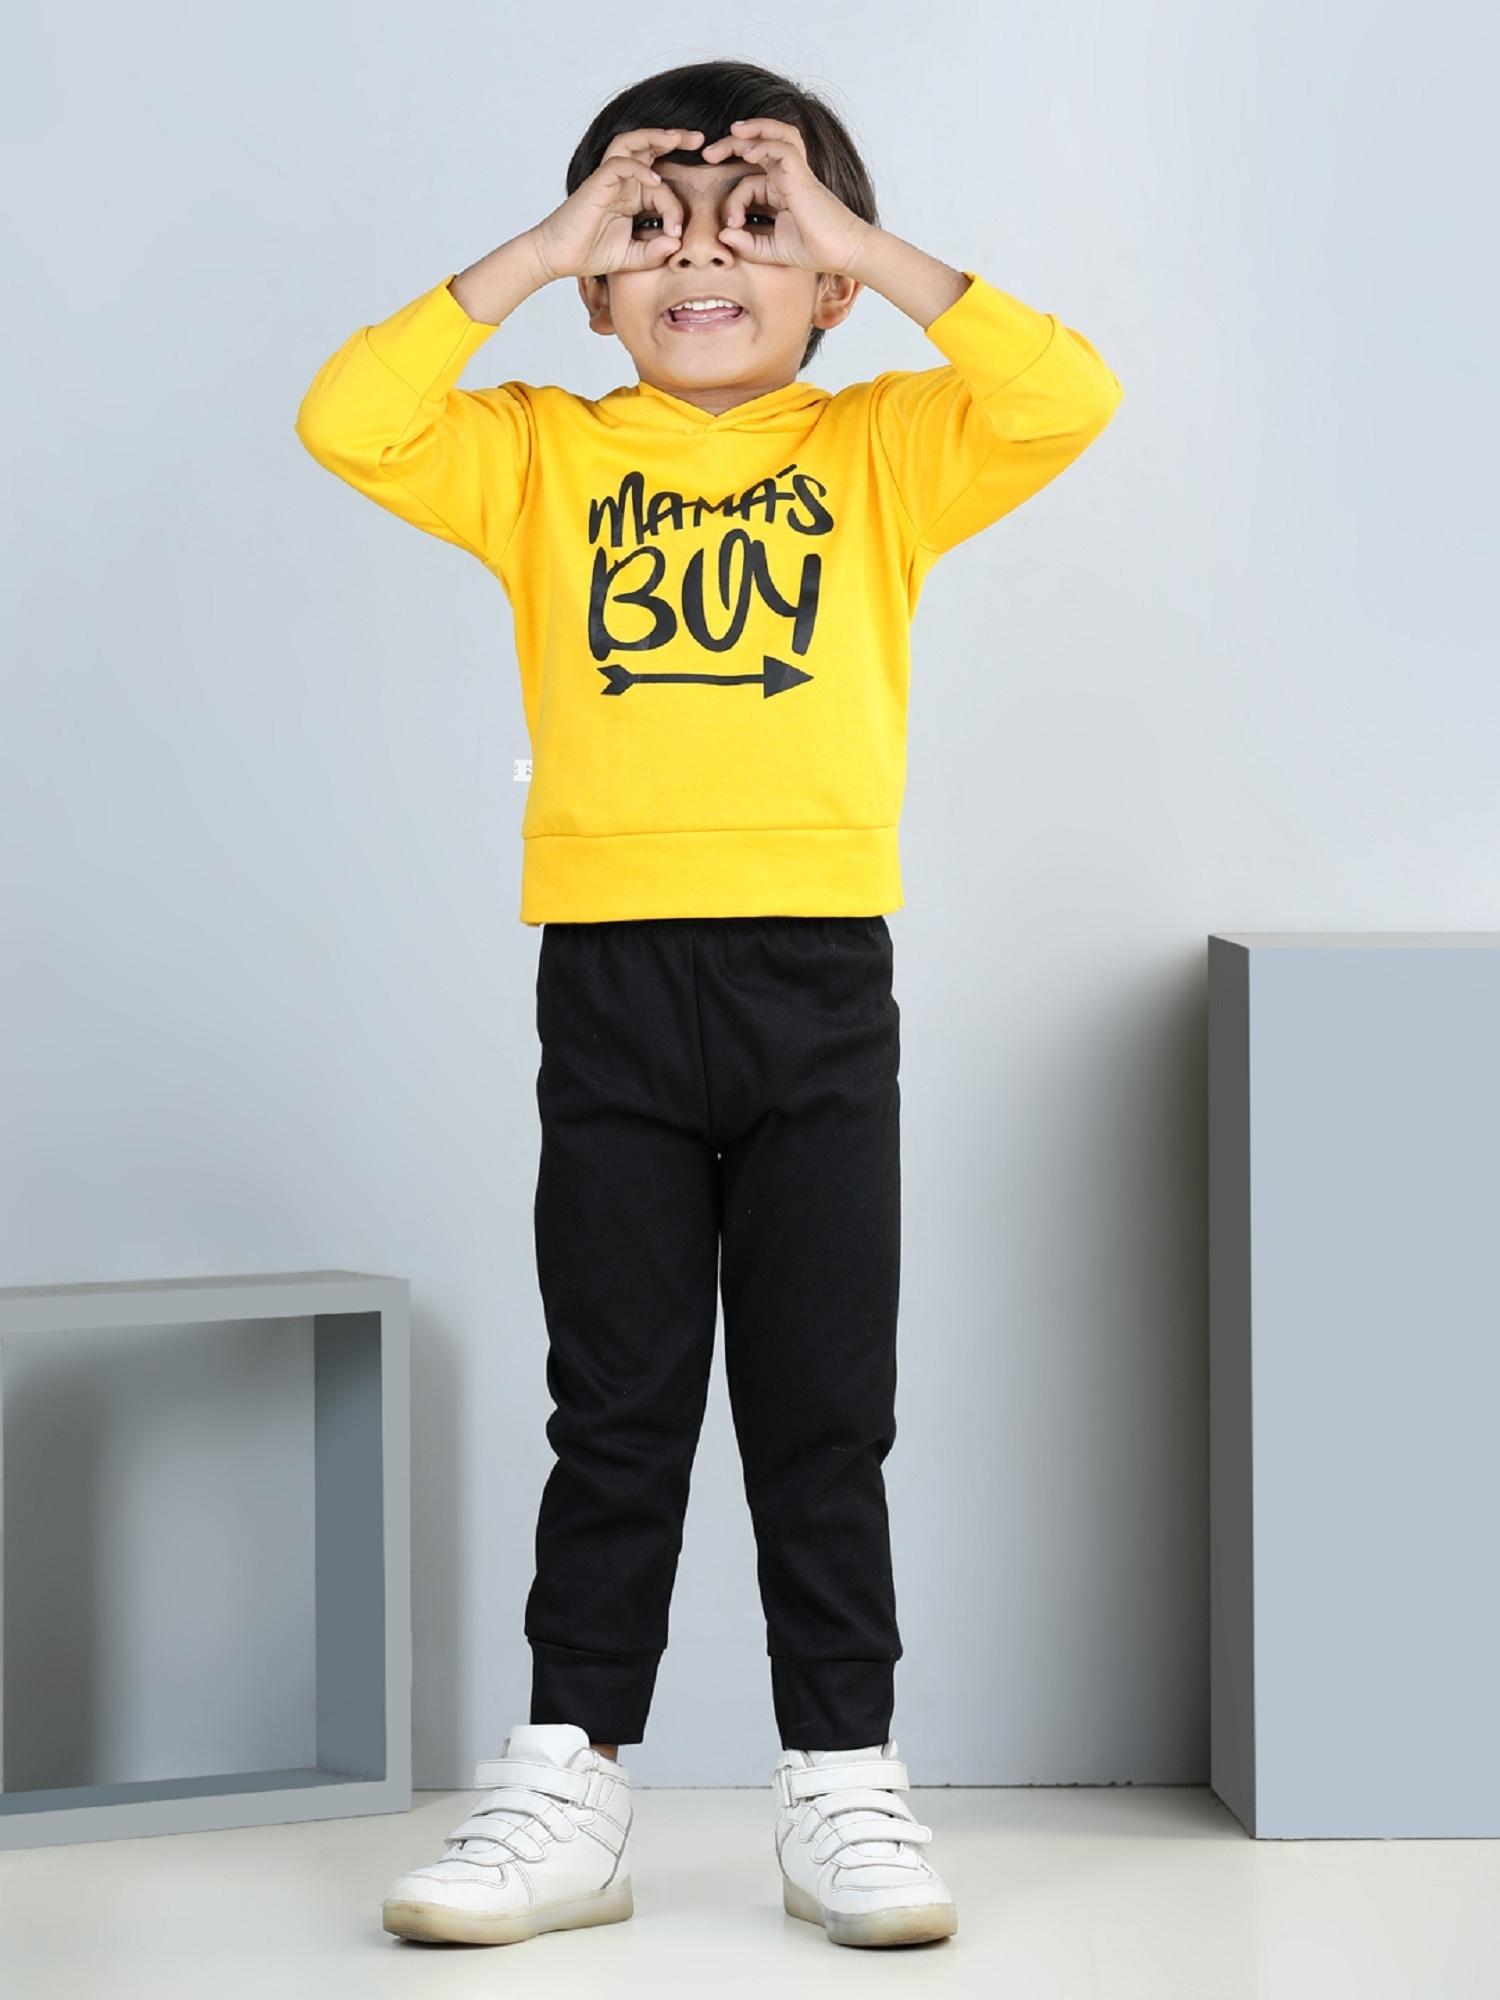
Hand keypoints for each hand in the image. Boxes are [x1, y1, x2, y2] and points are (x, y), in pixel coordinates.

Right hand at [528, 126, 705, 279]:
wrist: (558, 256)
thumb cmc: (590, 253)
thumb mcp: (632, 257)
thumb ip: (654, 253)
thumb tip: (676, 245)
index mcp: (633, 196)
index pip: (663, 188)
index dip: (676, 208)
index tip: (678, 234)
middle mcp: (623, 182)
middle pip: (650, 148)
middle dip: (676, 140)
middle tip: (700, 139)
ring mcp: (610, 179)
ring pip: (634, 144)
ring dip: (656, 138)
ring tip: (678, 138)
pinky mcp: (597, 182)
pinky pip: (620, 164)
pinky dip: (638, 167)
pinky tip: (655, 179)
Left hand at [700, 118, 871, 274]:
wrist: (843, 253)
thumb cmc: (814, 250)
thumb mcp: (772, 250)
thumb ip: (747, 244)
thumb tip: (723, 234)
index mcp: (779, 192)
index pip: (747, 184)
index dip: (732, 201)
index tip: (730, 226)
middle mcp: (787, 177)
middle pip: (757, 146)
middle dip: (730, 145)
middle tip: (707, 154)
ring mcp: (796, 173)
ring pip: (774, 136)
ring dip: (753, 130)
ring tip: (732, 131)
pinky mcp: (803, 176)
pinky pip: (783, 149)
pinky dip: (765, 145)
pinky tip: (749, 152)